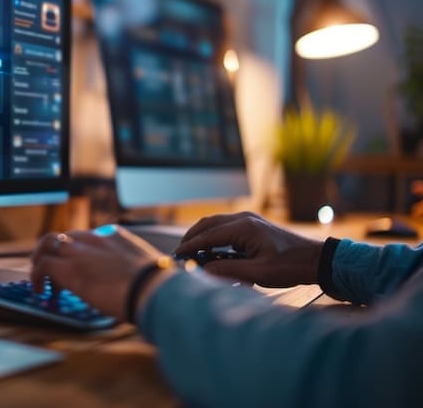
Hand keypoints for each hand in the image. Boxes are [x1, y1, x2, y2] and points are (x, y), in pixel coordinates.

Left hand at [30, 226, 171, 320]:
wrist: (151, 289)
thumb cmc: (155, 286)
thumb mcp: (144, 267)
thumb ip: (132, 269)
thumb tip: (135, 285)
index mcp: (114, 235)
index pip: (86, 237)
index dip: (77, 254)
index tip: (79, 269)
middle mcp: (94, 238)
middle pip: (64, 237)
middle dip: (54, 254)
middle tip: (52, 273)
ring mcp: (80, 251)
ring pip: (47, 244)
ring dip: (40, 261)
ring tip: (39, 281)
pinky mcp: (68, 268)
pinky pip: (42, 265)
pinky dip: (36, 277)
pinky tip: (40, 291)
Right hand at [175, 212, 323, 286]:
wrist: (315, 259)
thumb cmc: (289, 267)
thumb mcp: (258, 273)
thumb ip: (228, 270)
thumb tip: (203, 270)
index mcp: (244, 228)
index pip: (208, 235)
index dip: (190, 246)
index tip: (177, 256)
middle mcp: (243, 218)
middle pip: (208, 223)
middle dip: (191, 238)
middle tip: (179, 253)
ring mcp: (248, 219)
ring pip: (215, 223)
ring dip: (201, 235)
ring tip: (190, 251)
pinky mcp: (252, 224)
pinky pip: (225, 226)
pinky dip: (212, 235)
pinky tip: (210, 248)